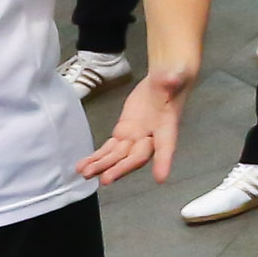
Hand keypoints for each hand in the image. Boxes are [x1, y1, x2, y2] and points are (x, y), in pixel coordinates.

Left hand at [79, 60, 195, 183]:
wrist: (163, 81)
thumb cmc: (172, 80)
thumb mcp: (174, 77)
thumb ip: (171, 80)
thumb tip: (170, 79)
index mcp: (167, 126)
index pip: (166, 146)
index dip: (164, 161)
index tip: (160, 178)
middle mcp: (151, 137)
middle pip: (136, 156)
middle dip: (121, 168)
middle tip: (107, 179)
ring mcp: (135, 137)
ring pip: (118, 156)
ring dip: (102, 166)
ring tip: (86, 174)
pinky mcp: (123, 133)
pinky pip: (109, 149)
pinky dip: (96, 158)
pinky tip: (83, 166)